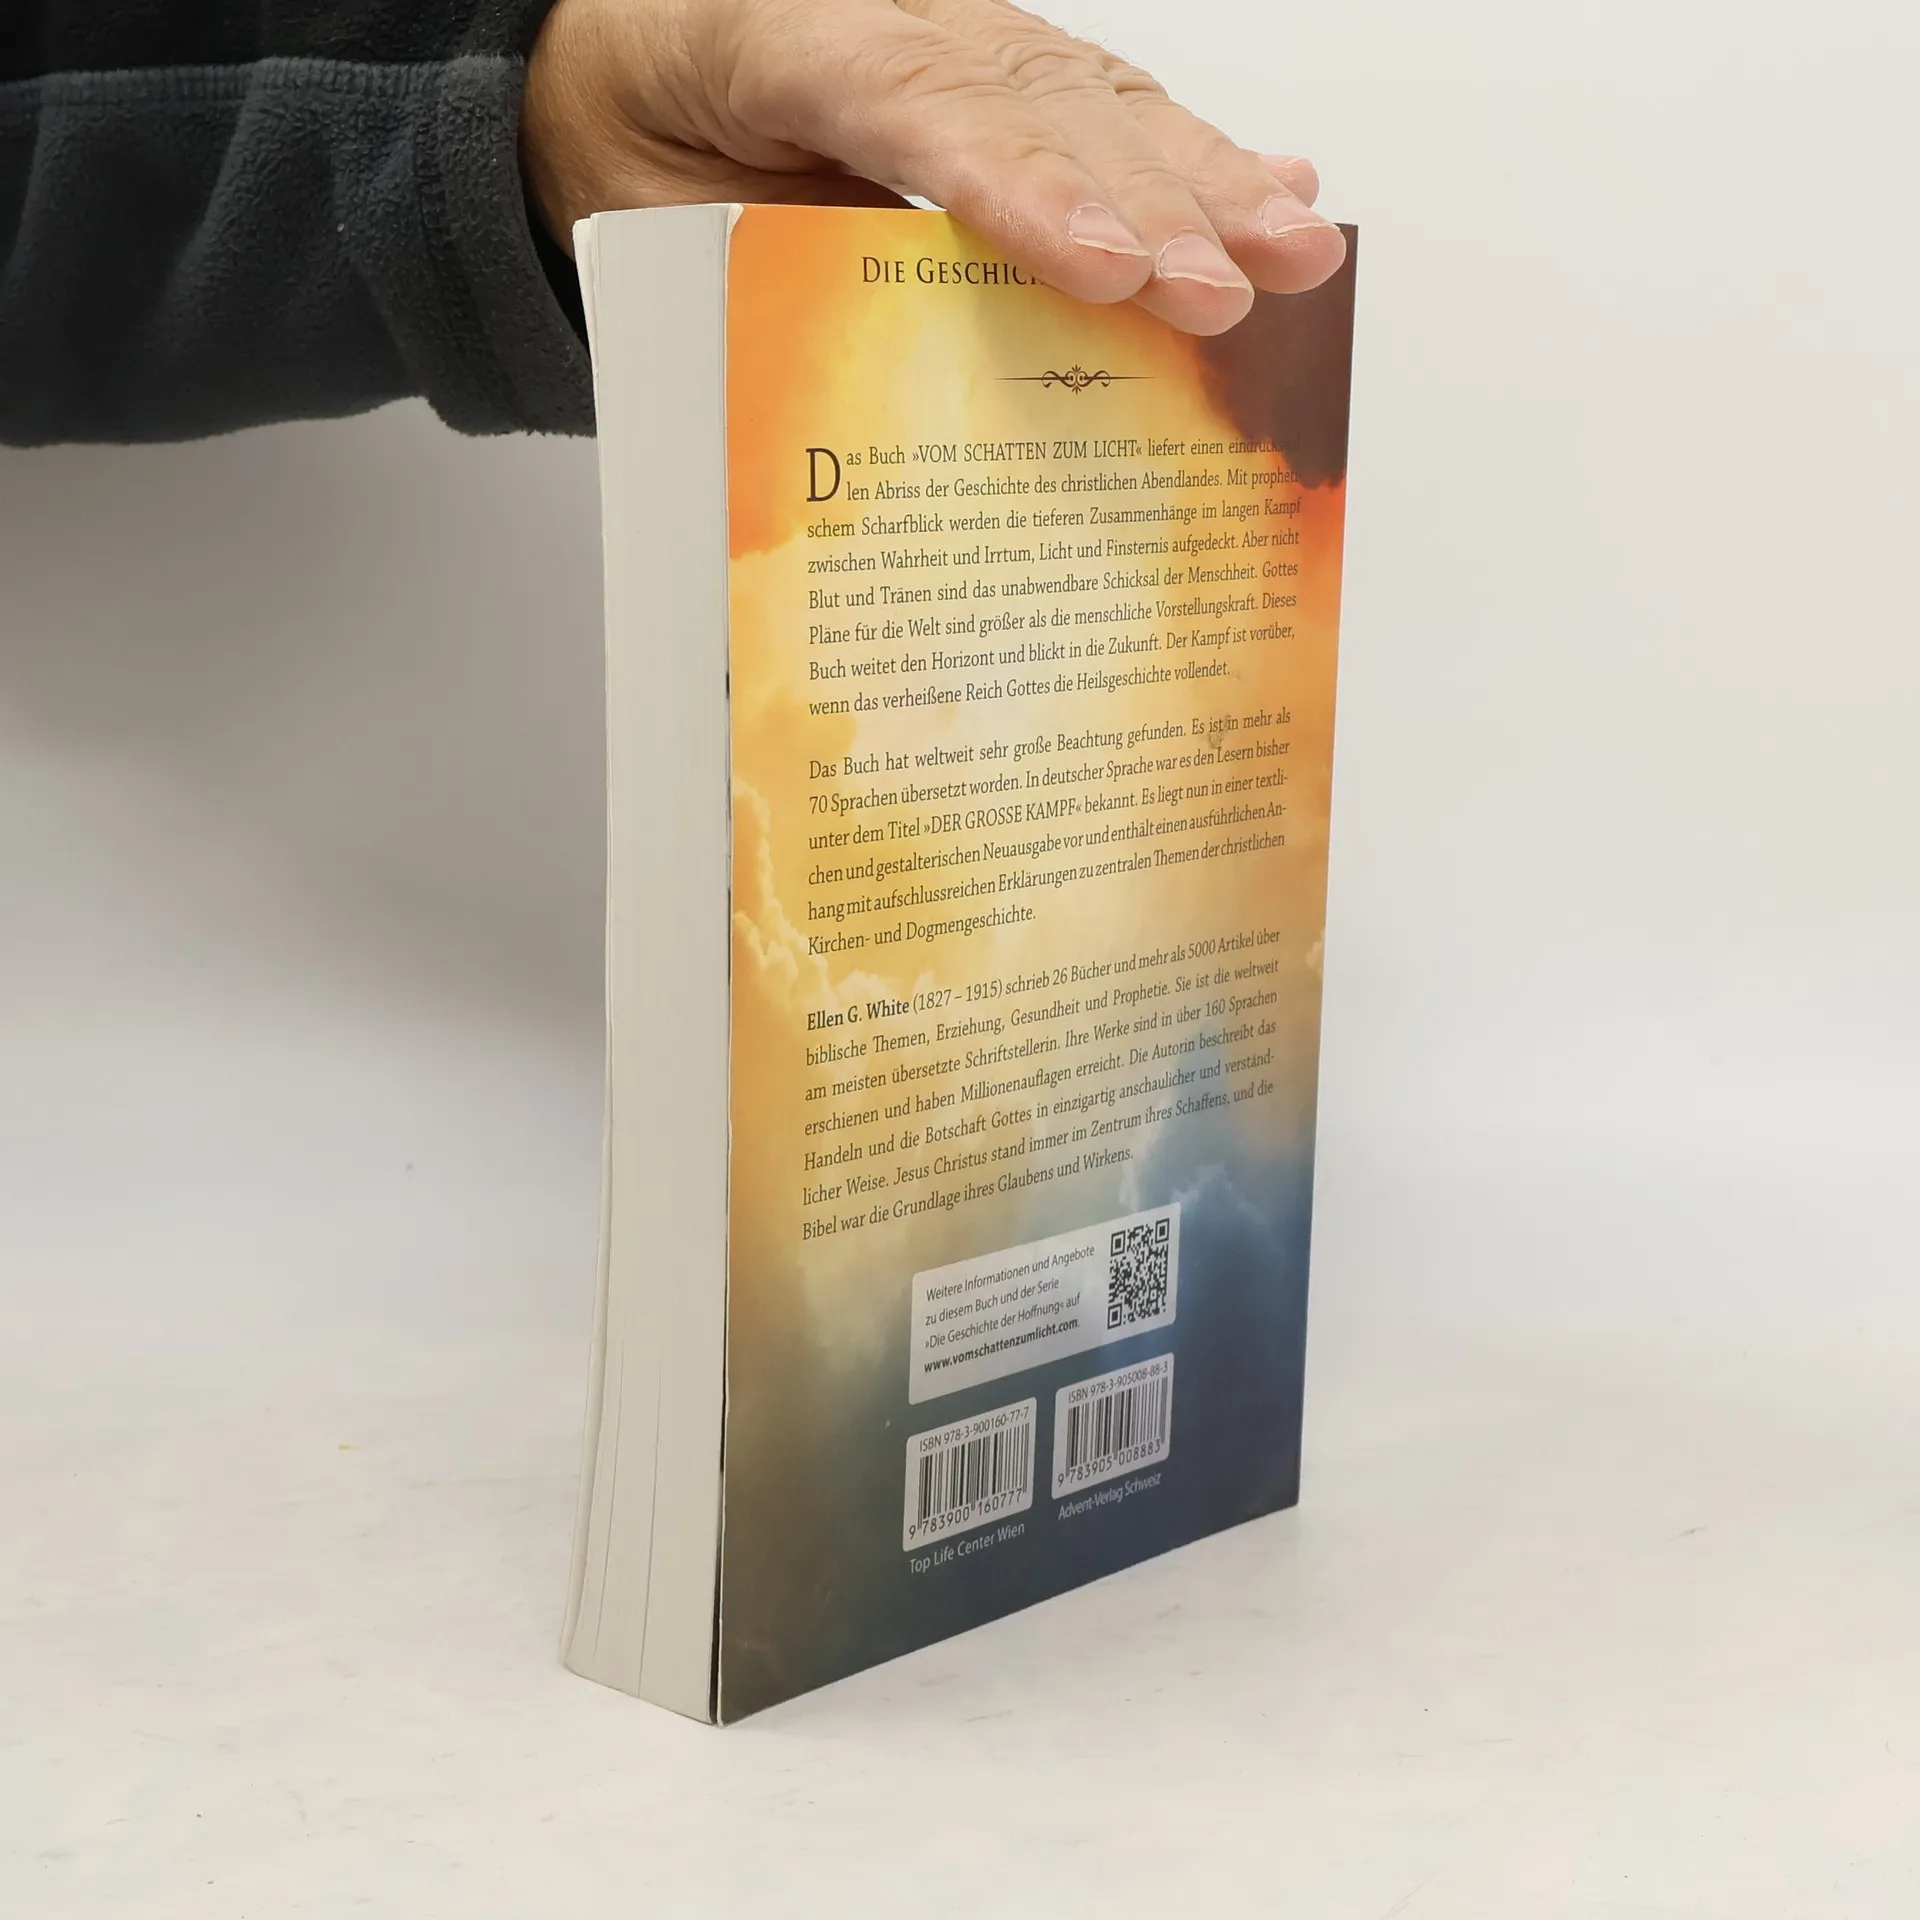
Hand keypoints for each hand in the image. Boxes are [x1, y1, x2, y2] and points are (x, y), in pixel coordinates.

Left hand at [521, 0, 1345, 335]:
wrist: (621, 65)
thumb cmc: (638, 149)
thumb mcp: (656, 219)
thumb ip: (756, 270)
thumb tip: (872, 390)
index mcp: (789, 41)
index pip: (922, 112)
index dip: (1024, 192)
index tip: (1104, 272)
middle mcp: (897, 20)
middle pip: (1042, 105)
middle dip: (1150, 203)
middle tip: (1230, 288)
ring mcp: (962, 35)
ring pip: (1097, 101)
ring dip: (1206, 181)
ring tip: (1295, 248)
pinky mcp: (1001, 69)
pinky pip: (1101, 107)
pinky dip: (1195, 154)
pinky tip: (1277, 184)